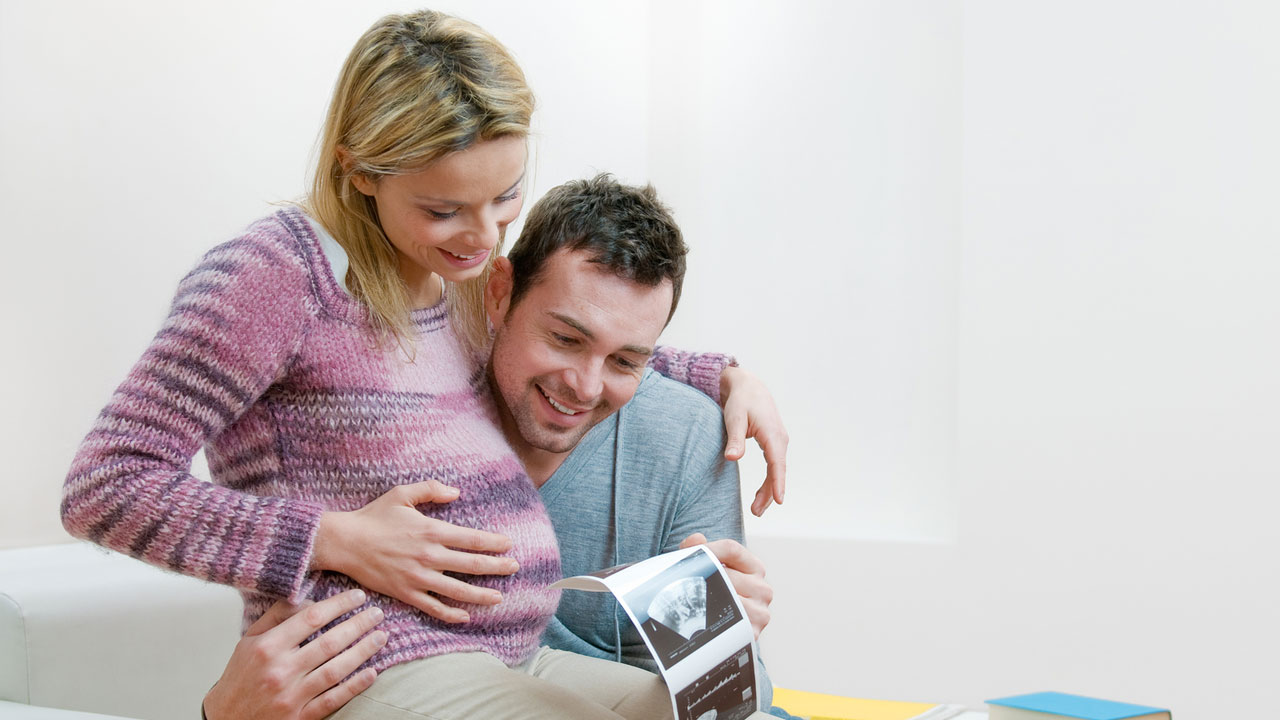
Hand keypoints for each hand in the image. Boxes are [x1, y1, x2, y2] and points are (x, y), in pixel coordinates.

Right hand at [203, 589, 385, 719]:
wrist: (226, 719)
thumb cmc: (240, 676)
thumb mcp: (249, 640)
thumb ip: (277, 616)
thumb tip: (308, 600)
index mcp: (268, 647)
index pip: (311, 618)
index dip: (339, 605)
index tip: (358, 596)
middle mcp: (280, 670)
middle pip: (329, 643)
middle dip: (358, 625)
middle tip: (377, 614)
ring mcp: (291, 696)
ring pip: (336, 670)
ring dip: (363, 652)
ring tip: (381, 637)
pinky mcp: (300, 717)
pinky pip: (333, 700)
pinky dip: (355, 686)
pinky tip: (372, 672)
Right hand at [312, 480, 517, 622]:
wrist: (344, 542)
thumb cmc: (373, 516)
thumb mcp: (401, 493)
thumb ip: (431, 489)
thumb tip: (456, 492)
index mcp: (431, 530)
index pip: (471, 539)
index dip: (494, 543)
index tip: (509, 545)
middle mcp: (429, 556)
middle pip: (472, 565)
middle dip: (497, 567)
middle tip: (515, 569)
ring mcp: (418, 577)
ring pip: (458, 590)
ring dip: (481, 595)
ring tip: (499, 598)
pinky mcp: (406, 593)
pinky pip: (433, 607)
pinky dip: (451, 614)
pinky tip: (465, 616)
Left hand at [680, 533, 772, 639]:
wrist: (721, 631)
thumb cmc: (715, 595)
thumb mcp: (710, 569)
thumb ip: (701, 550)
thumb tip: (697, 539)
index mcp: (755, 568)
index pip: (732, 549)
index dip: (707, 550)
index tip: (689, 556)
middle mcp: (763, 589)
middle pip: (728, 574)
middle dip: (704, 576)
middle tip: (683, 580)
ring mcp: (760, 612)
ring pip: (727, 597)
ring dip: (706, 598)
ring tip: (690, 598)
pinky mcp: (752, 632)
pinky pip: (728, 621)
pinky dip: (711, 618)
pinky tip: (700, 617)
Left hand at [719, 366, 788, 515]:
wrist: (749, 386)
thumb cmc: (741, 401)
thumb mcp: (734, 418)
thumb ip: (735, 439)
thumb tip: (732, 458)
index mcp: (772, 434)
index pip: (776, 463)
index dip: (777, 482)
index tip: (778, 500)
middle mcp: (780, 439)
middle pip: (777, 471)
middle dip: (769, 493)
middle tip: (756, 512)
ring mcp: (778, 442)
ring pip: (776, 470)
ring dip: (769, 490)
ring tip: (757, 509)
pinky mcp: (773, 443)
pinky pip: (774, 466)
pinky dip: (769, 481)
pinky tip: (761, 494)